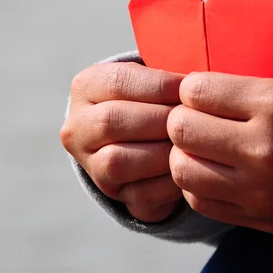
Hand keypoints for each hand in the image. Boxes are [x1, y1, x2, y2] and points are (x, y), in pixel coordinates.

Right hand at [60, 62, 185, 222]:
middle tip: (194, 119)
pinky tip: (187, 170)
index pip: (117, 82)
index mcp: (85, 87)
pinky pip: (138, 194)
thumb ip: (166, 78)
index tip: (189, 90)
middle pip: (111, 121)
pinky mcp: (110, 193)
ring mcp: (89, 164)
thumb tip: (195, 85)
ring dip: (161, 153)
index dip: (159, 85)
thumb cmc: (152, 100)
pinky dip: (168, 184)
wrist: (139, 138)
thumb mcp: (151, 79)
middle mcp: (77, 126)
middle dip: (160, 120)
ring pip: (117, 161)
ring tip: (190, 145)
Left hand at [166, 66, 272, 234]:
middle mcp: (265, 149)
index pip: (197, 91)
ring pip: (182, 168)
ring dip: (182, 153)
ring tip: (198, 145)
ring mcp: (259, 189)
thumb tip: (201, 73)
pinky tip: (210, 170)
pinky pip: (197, 200)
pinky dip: (195, 183)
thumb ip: (253, 74)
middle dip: (180, 119)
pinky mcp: (255, 216)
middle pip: (181, 129)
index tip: (197, 91)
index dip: (189, 88)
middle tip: (193, 117)